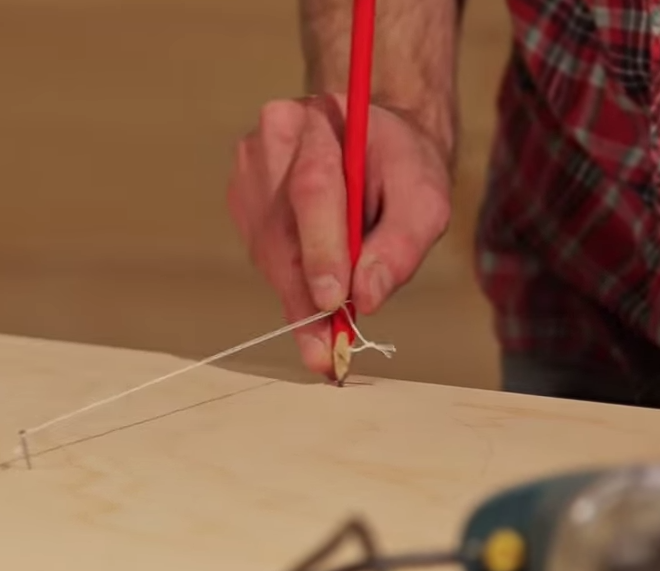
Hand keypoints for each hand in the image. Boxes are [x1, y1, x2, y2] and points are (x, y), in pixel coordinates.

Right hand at [226, 95, 450, 375]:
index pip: (315, 189)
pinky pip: (265, 258)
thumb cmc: (401, 165)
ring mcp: (247, 174)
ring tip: (328, 333)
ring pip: (269, 252)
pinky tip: (318, 290)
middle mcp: (269, 141)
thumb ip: (403, 243)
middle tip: (325, 351)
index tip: (332, 302)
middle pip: (282, 231)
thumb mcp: (426, 196)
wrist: (372, 141)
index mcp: (318, 121)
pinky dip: (292, 285)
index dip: (322, 250)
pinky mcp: (242, 204)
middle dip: (306, 294)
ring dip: (300, 296)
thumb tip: (366, 297)